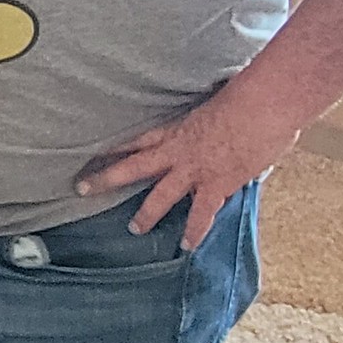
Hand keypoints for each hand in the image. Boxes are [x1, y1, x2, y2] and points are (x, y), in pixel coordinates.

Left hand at [76, 85, 298, 248]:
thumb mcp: (218, 106)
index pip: (136, 139)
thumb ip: (214, 121)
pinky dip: (195, 231)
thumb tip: (224, 128)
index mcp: (176, 129)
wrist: (262, 104)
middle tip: (81, 188)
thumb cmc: (246, 96)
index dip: (114, 148)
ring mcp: (193, 169)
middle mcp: (177, 150)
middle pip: (132, 166)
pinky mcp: (215, 184)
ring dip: (146, 214)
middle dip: (106, 178)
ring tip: (134, 229)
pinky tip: (187, 246)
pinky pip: (201, 213)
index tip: (90, 155)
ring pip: (160, 195)